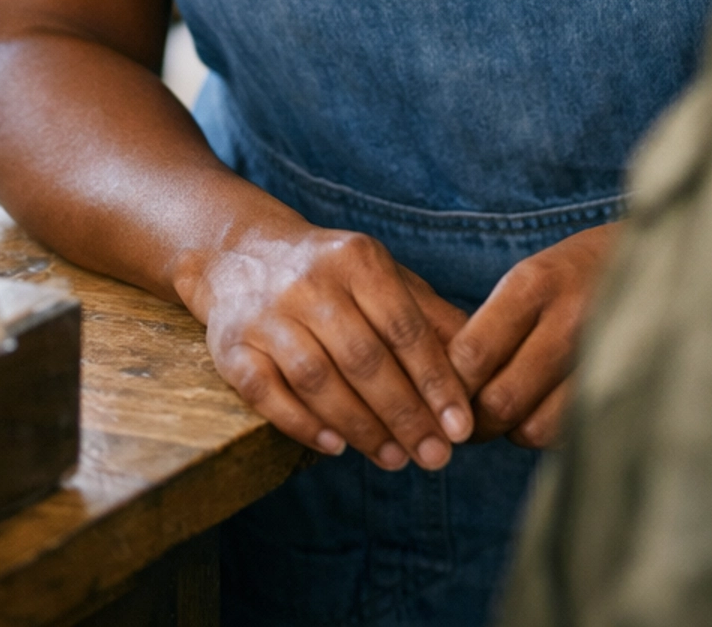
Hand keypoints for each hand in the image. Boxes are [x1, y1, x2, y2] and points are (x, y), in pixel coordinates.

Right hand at [180, 225, 474, 470]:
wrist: (239, 252)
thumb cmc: (331, 275)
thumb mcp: (383, 277)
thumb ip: (429, 318)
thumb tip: (480, 368)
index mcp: (357, 260)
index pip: (404, 327)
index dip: (435, 381)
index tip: (461, 427)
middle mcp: (311, 282)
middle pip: (364, 358)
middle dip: (405, 414)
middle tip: (435, 458)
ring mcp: (267, 312)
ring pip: (317, 378)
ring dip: (360, 426)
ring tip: (395, 459)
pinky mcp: (231, 344)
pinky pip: (267, 391)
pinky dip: (302, 423)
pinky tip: (335, 448)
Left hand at [448, 223, 620, 449]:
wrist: (658, 256)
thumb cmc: (577, 273)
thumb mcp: (532, 277)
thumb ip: (493, 327)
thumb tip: (451, 389)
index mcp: (535, 284)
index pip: (472, 355)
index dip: (450, 386)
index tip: (446, 394)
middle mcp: (569, 319)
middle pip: (501, 400)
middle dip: (476, 421)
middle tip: (472, 419)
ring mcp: (602, 355)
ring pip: (534, 427)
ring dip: (516, 429)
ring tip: (517, 411)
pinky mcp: (624, 383)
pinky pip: (571, 432)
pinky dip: (553, 431)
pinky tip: (553, 408)